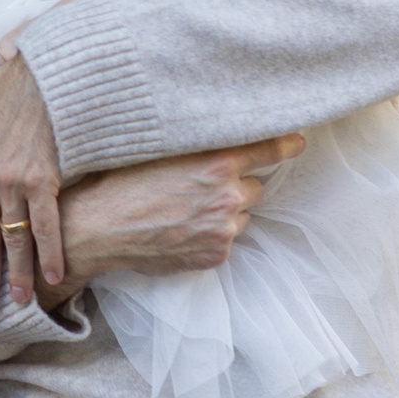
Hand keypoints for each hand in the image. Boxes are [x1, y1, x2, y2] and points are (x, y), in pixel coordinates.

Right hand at [44, 136, 302, 295]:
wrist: (98, 229)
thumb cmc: (120, 183)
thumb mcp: (158, 150)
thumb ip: (195, 148)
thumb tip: (217, 143)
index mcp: (216, 162)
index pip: (267, 149)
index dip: (287, 144)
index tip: (299, 142)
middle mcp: (227, 195)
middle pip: (252, 188)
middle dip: (233, 188)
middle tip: (198, 189)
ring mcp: (224, 228)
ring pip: (239, 217)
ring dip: (223, 214)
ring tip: (184, 213)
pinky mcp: (216, 255)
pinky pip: (224, 242)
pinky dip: (209, 237)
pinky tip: (179, 232)